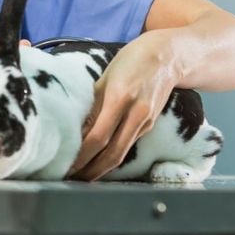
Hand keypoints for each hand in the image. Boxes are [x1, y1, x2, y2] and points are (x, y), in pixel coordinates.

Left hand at [67, 31, 182, 180]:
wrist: (168, 56)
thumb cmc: (132, 60)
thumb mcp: (106, 76)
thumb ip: (92, 104)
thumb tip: (75, 130)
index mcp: (120, 97)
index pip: (98, 136)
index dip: (82, 155)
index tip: (66, 165)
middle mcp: (136, 113)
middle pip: (112, 153)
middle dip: (91, 171)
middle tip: (71, 179)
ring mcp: (145, 121)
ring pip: (121, 153)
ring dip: (101, 168)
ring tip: (82, 176)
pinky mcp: (149, 124)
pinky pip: (128, 144)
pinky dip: (112, 155)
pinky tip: (99, 159)